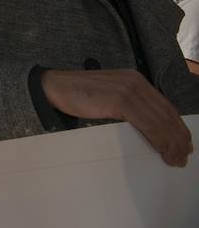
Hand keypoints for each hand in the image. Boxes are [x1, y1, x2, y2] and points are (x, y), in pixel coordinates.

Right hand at [40, 68, 192, 166]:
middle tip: (182, 156)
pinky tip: (162, 150)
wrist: (54, 87)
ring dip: (171, 143)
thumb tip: (148, 128)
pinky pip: (148, 124)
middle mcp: (135, 82)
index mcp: (135, 79)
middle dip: (178, 138)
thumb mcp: (110, 95)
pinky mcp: (120, 100)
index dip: (178, 126)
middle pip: (167, 113)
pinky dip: (159, 140)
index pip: (165, 106)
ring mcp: (128, 89)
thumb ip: (129, 105)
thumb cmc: (79, 94)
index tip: (183, 143)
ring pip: (160, 121)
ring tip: (175, 159)